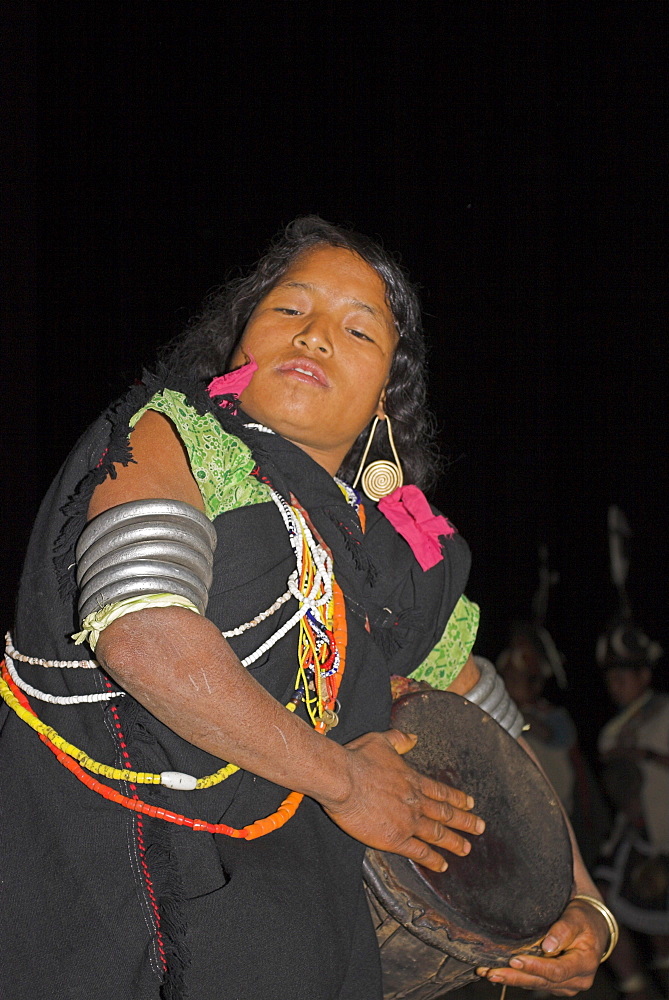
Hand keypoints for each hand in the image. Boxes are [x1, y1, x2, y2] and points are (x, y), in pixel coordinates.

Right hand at [322, 729, 484, 871]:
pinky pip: (419, 852)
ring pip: (437, 834)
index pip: (440, 791)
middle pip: (445, 813)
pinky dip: (432, 859)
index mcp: (412, 780)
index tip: (470, 803)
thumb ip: (399, 740)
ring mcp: (408, 822)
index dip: (457, 798)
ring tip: (466, 849)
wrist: (343, 780)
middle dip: (464, 821)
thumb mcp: (381, 741)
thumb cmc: (358, 759)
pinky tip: (441, 866)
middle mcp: (415, 802)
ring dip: (454, 841)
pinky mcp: (395, 838)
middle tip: (479, 827)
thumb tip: (413, 738)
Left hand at [476, 897, 609, 994]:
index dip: (535, 966)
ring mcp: (567, 985)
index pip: (557, 970)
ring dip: (513, 980)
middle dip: (516, 977)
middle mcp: (577, 980)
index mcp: (584, 964)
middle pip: (543, 982)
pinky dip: (519, 978)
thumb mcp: (576, 918)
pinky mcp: (557, 984)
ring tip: (490, 973)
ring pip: (537, 985)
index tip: (515, 960)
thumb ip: (563, 930)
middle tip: (493, 972)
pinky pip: (537, 983)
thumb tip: (548, 946)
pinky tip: (501, 973)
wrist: (594, 928)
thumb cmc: (584, 920)